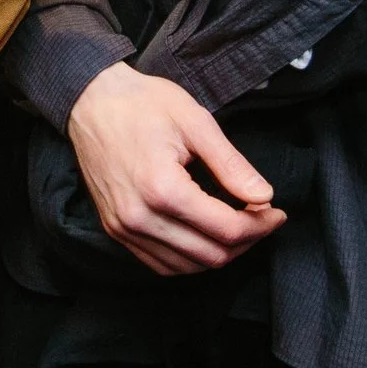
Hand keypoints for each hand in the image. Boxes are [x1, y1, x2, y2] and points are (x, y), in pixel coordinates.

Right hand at [66, 62, 285, 275]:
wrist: (90, 100)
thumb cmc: (142, 103)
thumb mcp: (194, 121)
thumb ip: (231, 164)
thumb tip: (264, 196)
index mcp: (162, 189)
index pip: (226, 229)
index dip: (261, 225)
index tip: (276, 211)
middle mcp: (139, 217)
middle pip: (211, 256)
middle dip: (246, 241)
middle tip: (262, 218)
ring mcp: (123, 227)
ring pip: (187, 267)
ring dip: (219, 254)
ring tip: (237, 227)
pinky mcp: (114, 229)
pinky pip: (160, 264)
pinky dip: (189, 259)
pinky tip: (204, 237)